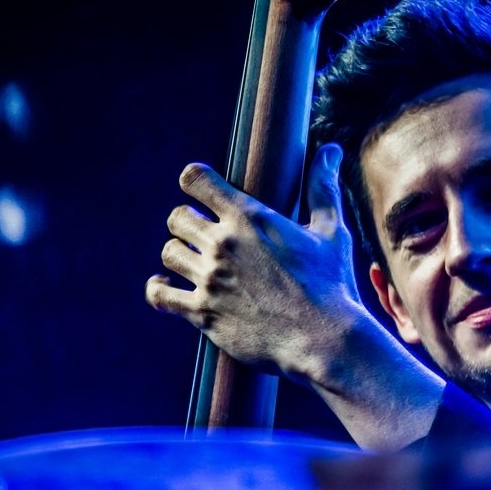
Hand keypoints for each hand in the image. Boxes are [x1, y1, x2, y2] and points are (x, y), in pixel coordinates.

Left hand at [145, 143, 360, 382]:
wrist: (322, 340)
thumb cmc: (331, 285)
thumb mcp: (331, 232)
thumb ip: (323, 188)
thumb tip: (330, 149)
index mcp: (249, 218)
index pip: (195, 180)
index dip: (195, 182)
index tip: (202, 192)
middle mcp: (223, 245)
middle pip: (177, 218)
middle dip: (188, 223)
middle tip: (205, 236)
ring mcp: (209, 280)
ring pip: (169, 253)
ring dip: (180, 255)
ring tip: (195, 263)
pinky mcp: (202, 313)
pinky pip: (160, 294)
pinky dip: (159, 289)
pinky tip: (166, 287)